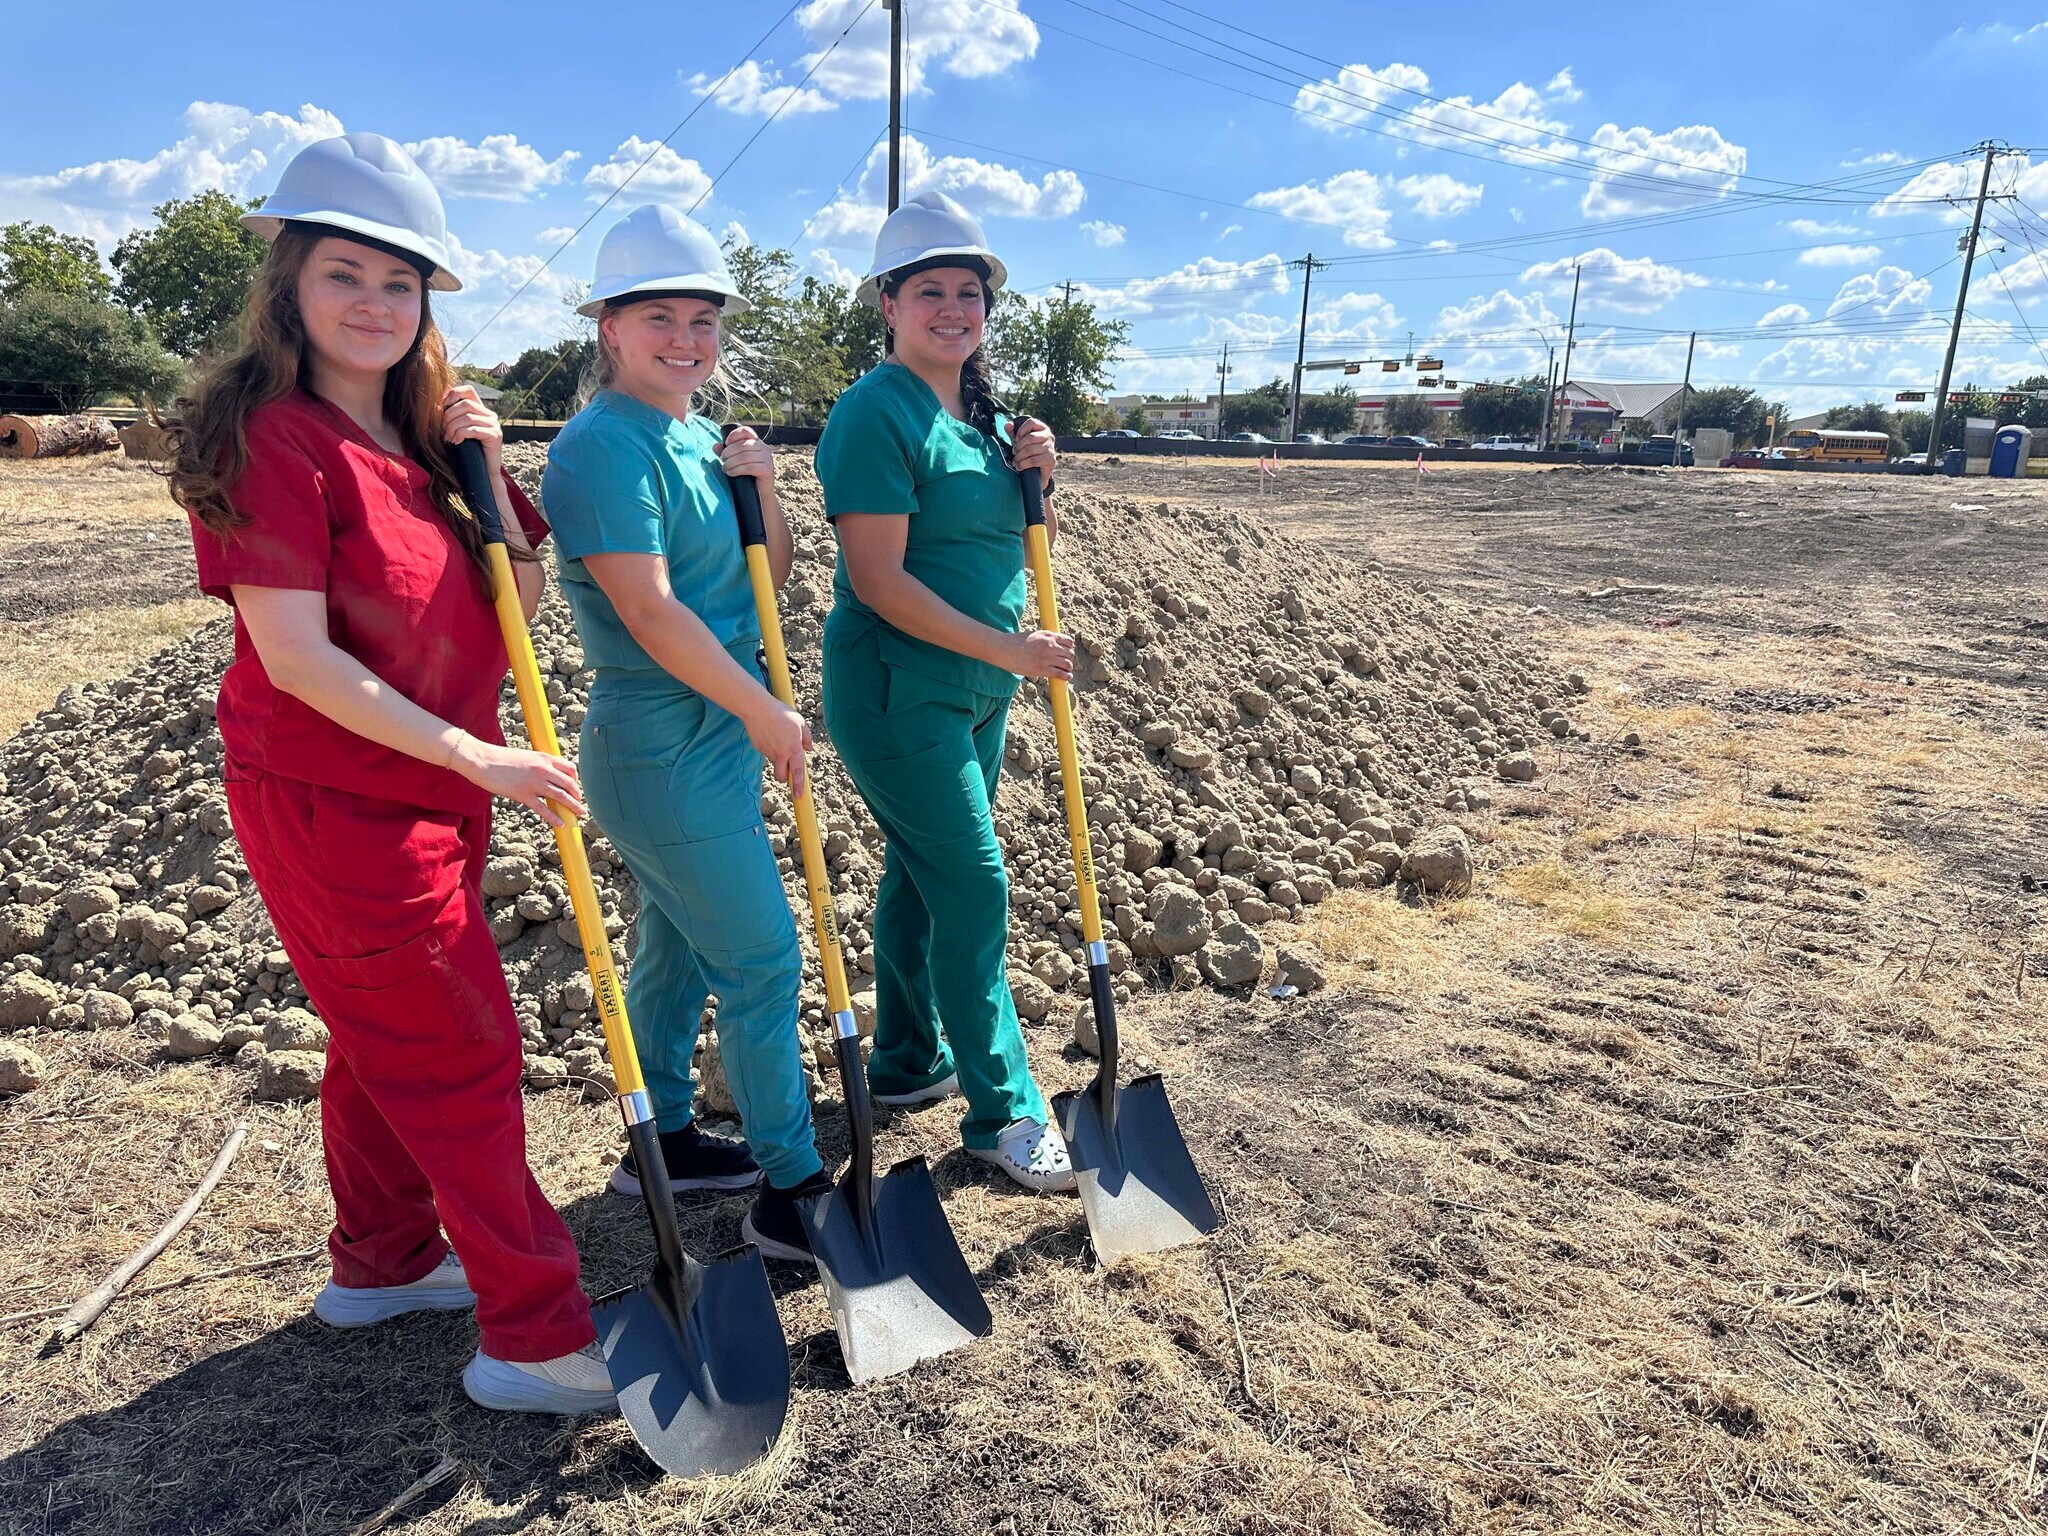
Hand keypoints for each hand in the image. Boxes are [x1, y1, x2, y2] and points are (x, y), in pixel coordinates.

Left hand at [442, 385, 504, 476]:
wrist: (482, 474)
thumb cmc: (466, 452)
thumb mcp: (456, 431)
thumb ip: (450, 418)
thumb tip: (435, 406)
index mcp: (480, 410)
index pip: (468, 390)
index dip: (454, 393)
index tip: (442, 407)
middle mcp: (489, 415)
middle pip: (466, 404)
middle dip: (449, 416)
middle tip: (443, 431)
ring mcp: (494, 425)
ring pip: (468, 417)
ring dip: (453, 428)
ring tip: (448, 438)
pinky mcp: (495, 436)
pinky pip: (473, 429)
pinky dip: (461, 435)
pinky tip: (456, 442)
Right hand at [451, 735, 584, 827]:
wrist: (482, 760)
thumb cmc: (500, 758)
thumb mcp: (525, 757)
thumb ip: (538, 765)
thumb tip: (546, 775)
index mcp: (543, 758)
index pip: (570, 768)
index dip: (576, 779)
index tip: (575, 787)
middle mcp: (542, 769)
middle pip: (569, 784)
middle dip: (577, 795)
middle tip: (579, 804)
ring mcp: (534, 783)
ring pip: (561, 796)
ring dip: (573, 806)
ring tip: (579, 814)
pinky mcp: (523, 795)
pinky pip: (543, 809)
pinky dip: (554, 817)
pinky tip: (561, 823)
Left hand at [714, 425, 775, 489]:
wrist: (759, 494)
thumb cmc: (747, 477)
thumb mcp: (734, 462)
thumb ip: (726, 453)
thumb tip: (715, 446)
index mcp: (757, 443)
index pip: (746, 431)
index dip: (733, 436)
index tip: (725, 445)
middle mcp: (764, 448)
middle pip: (742, 444)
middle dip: (728, 453)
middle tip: (723, 461)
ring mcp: (767, 458)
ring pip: (745, 456)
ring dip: (731, 463)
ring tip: (725, 469)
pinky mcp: (767, 470)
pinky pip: (749, 467)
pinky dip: (737, 470)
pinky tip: (731, 473)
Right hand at [744, 692, 811, 794]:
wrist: (758, 709)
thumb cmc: (781, 713)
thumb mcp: (800, 722)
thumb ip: (806, 738)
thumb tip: (809, 749)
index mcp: (793, 749)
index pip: (797, 772)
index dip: (798, 785)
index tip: (798, 795)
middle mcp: (781, 754)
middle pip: (781, 776)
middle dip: (784, 777)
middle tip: (786, 768)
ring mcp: (768, 752)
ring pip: (774, 763)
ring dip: (777, 758)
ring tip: (778, 739)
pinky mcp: (759, 749)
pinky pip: (766, 753)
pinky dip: (769, 748)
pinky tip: (769, 734)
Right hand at [1007, 628, 1074, 680]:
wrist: (1004, 649)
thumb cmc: (1015, 642)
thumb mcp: (1033, 635)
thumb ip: (1045, 639)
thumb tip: (1052, 644)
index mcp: (1048, 636)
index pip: (1069, 641)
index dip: (1069, 647)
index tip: (1066, 651)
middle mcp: (1050, 646)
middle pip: (1070, 653)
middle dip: (1068, 658)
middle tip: (1064, 662)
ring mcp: (1047, 658)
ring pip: (1068, 663)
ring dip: (1068, 667)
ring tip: (1065, 670)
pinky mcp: (1043, 669)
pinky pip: (1061, 673)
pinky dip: (1066, 676)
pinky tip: (1066, 676)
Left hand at [1009, 415, 1055, 480]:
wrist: (1037, 473)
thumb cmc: (1028, 454)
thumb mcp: (1019, 442)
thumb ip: (1013, 433)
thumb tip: (1008, 425)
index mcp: (1042, 428)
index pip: (1031, 422)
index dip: (1021, 430)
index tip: (1016, 439)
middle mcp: (1049, 436)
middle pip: (1030, 437)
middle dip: (1018, 446)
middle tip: (1014, 453)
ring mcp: (1051, 448)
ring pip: (1030, 450)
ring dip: (1019, 457)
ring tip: (1015, 462)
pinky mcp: (1051, 459)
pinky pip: (1034, 460)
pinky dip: (1023, 464)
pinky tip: (1019, 467)